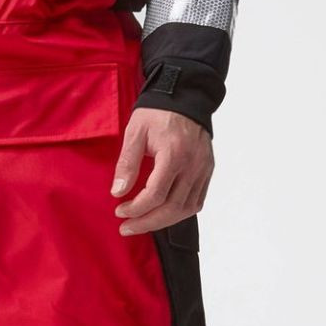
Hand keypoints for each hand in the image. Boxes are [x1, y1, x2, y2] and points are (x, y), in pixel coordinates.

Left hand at [110, 107, 211, 234]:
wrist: (184, 98)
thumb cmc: (157, 113)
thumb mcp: (135, 133)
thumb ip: (127, 164)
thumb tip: (118, 192)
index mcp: (173, 154)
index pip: (155, 194)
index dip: (135, 208)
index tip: (119, 210)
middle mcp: (192, 165)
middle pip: (172, 208)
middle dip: (147, 223)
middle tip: (127, 227)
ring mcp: (203, 169)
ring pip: (186, 209)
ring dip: (163, 221)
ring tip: (142, 224)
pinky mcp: (207, 170)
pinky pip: (197, 201)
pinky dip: (180, 212)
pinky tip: (164, 214)